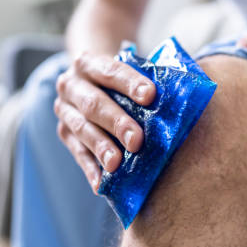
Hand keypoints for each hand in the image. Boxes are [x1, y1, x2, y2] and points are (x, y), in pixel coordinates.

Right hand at [54, 52, 155, 192]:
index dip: (130, 83)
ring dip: (101, 147)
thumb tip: (182, 97)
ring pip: (82, 130)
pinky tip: (102, 184)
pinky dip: (90, 169)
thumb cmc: (121, 77)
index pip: (110, 71)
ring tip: (116, 163)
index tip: (151, 96)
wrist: (91, 78)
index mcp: (88, 62)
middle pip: (93, 104)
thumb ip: (148, 80)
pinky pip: (77, 153)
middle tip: (137, 140)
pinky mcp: (64, 133)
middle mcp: (71, 84)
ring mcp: (65, 110)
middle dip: (117, 122)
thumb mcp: (129, 70)